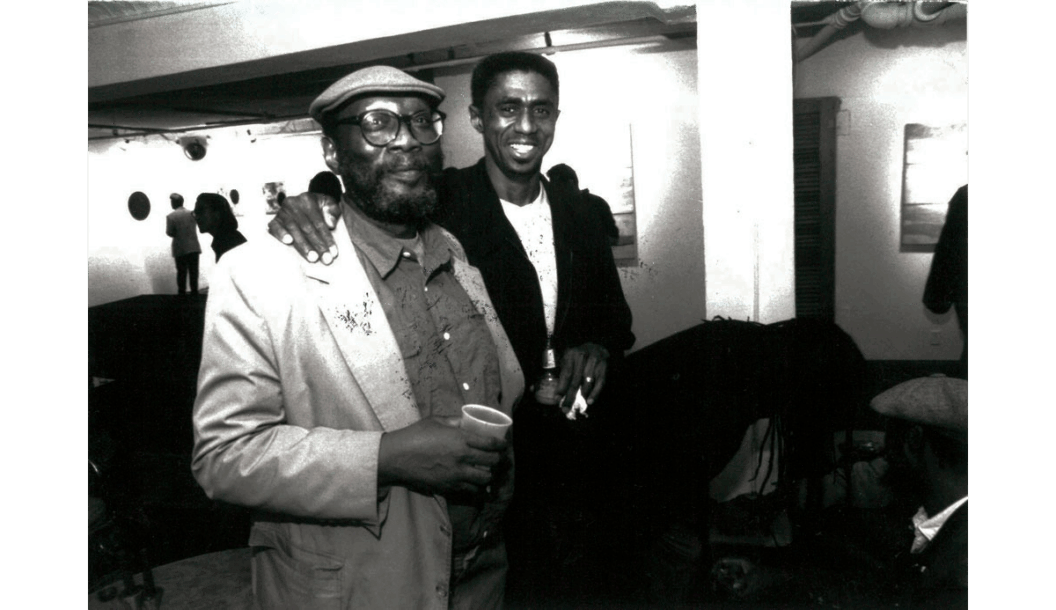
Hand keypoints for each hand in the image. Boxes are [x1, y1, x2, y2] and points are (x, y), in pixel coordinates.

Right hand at [266, 192, 341, 263]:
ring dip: (303, 246)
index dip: (327, 239)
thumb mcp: (328, 203)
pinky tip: (288, 242)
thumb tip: (330, 224)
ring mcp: (282, 212)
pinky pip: (275, 227)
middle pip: (307, 228)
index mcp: (308, 200)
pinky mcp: (274, 220)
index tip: (333, 253)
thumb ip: (332, 211)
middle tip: (325, 260)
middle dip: (317, 245)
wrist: (301, 202)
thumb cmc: (317, 206)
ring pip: (293, 229)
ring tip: (312, 258)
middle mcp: (293, 204)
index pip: (319, 223)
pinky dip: (281, 234)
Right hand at [378, 416, 507, 495]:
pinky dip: (477, 489)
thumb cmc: (415, 435)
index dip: (501, 445)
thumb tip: (467, 421)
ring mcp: (457, 475)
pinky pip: (471, 491)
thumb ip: (455, 421)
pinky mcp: (449, 487)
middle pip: (492, 463)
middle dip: (499, 461)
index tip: (503, 445)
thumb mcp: (436, 421)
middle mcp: (463, 458)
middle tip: (499, 459)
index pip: (491, 444)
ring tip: (489, 473)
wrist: (397, 457)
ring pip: (485, 480)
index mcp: (461, 439)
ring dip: (489, 476)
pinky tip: (478, 487)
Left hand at [556, 342, 609, 409]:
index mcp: (571, 354)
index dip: (561, 388)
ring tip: (576, 408)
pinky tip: (590, 401)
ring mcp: (594, 361)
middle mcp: (582, 356)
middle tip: (565, 409)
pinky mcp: (604, 366)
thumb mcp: (569, 359)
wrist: (598, 347)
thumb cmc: (579, 357)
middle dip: (570, 396)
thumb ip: (564, 372)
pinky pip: (599, 383)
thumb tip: (557, 393)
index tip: (557, 399)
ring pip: (587, 383)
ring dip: (581, 397)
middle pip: (575, 381)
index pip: (566, 374)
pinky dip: (595, 393)